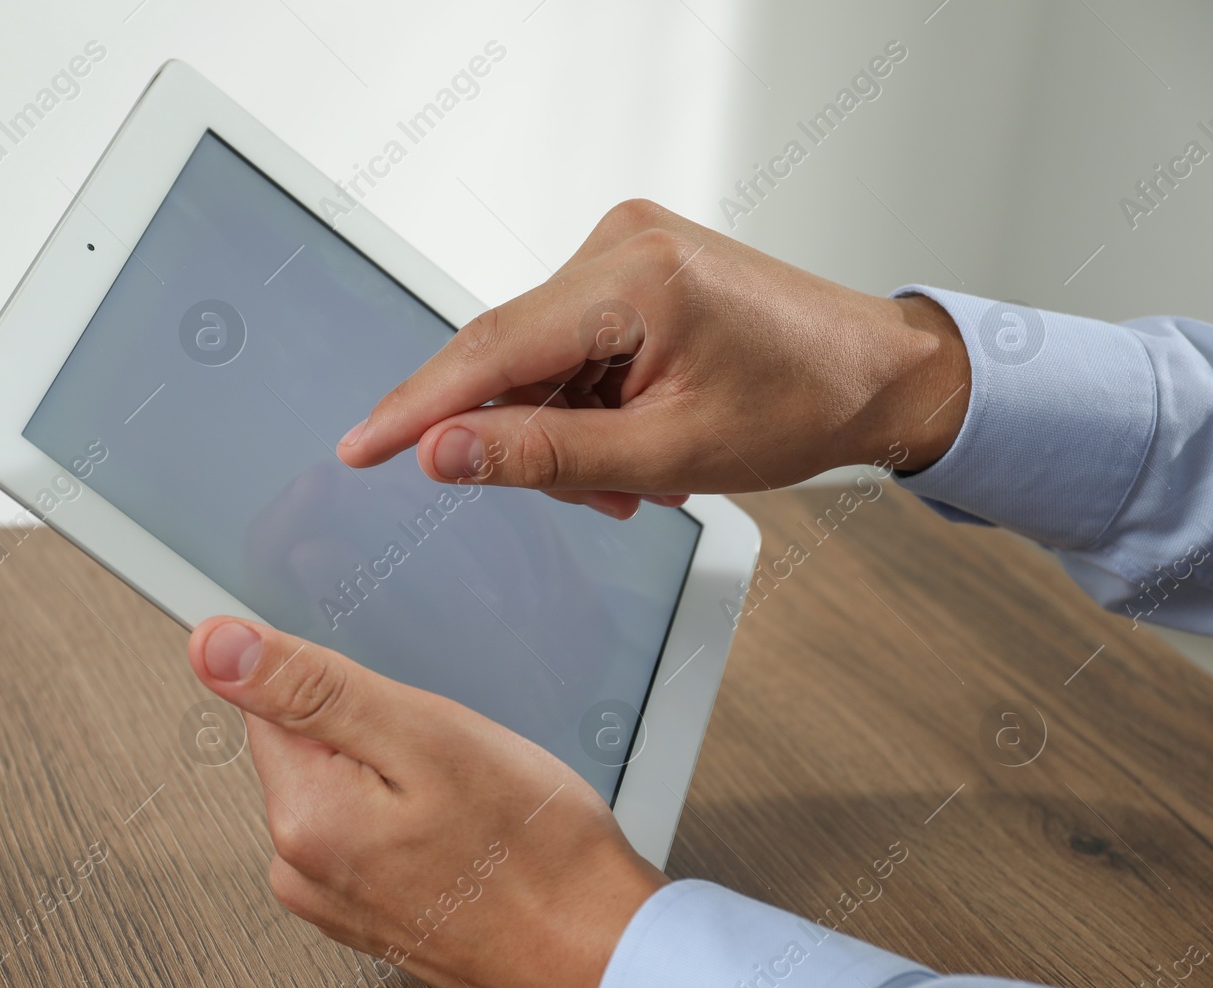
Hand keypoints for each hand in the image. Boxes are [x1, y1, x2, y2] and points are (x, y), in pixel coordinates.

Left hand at [187, 616, 667, 987]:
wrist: (597, 952)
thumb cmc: (535, 855)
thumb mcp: (425, 737)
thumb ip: (310, 688)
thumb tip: (213, 646)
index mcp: (302, 817)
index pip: (273, 700)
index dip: (346, 687)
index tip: (401, 712)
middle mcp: (299, 866)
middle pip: (308, 743)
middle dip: (377, 731)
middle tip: (446, 759)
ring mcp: (332, 896)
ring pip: (344, 783)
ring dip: (397, 775)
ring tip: (462, 801)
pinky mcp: (366, 909)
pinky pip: (369, 828)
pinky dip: (410, 816)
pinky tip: (460, 831)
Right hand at [336, 198, 969, 517]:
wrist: (878, 373)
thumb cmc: (803, 405)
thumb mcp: (668, 453)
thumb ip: (545, 455)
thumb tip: (443, 455)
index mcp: (632, 278)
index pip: (490, 350)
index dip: (418, 408)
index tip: (361, 448)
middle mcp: (619, 241)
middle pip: (514, 359)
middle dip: (538, 439)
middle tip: (604, 494)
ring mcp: (626, 247)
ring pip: (541, 363)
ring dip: (572, 430)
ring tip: (644, 473)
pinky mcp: (634, 266)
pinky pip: (571, 347)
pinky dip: (591, 405)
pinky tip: (640, 437)